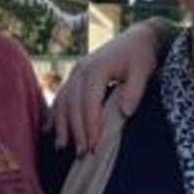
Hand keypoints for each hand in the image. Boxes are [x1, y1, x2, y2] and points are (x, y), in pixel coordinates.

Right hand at [49, 19, 162, 155]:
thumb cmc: (141, 56)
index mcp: (97, 68)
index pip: (89, 102)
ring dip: (61, 125)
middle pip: (72, 105)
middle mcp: (81, 70)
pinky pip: (60, 97)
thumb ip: (135, 91)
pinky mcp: (74, 76)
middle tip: (81, 154)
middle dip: (76, 131)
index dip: (90, 125)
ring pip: (62, 101)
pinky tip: (50, 130)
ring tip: (63, 147)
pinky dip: (54, 114)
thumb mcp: (143, 70)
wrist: (136, 39)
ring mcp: (75, 72)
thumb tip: (125, 113)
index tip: (93, 146)